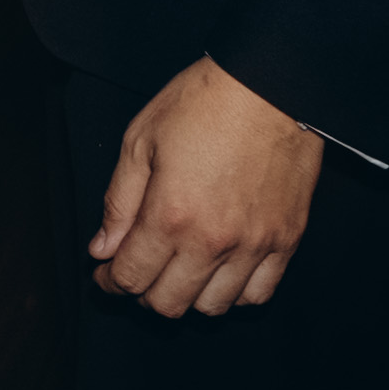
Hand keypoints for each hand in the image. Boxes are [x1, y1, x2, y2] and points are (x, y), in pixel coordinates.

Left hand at [90, 56, 321, 317]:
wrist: (270, 83)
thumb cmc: (202, 103)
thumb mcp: (141, 141)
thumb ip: (119, 202)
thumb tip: (102, 249)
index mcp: (170, 215)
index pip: (130, 277)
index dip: (109, 283)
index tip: (105, 274)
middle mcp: (213, 240)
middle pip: (168, 303)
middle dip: (143, 293)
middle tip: (139, 270)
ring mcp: (254, 244)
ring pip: (213, 306)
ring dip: (188, 296)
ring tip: (180, 270)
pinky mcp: (287, 240)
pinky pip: (258, 293)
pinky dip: (234, 293)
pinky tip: (221, 272)